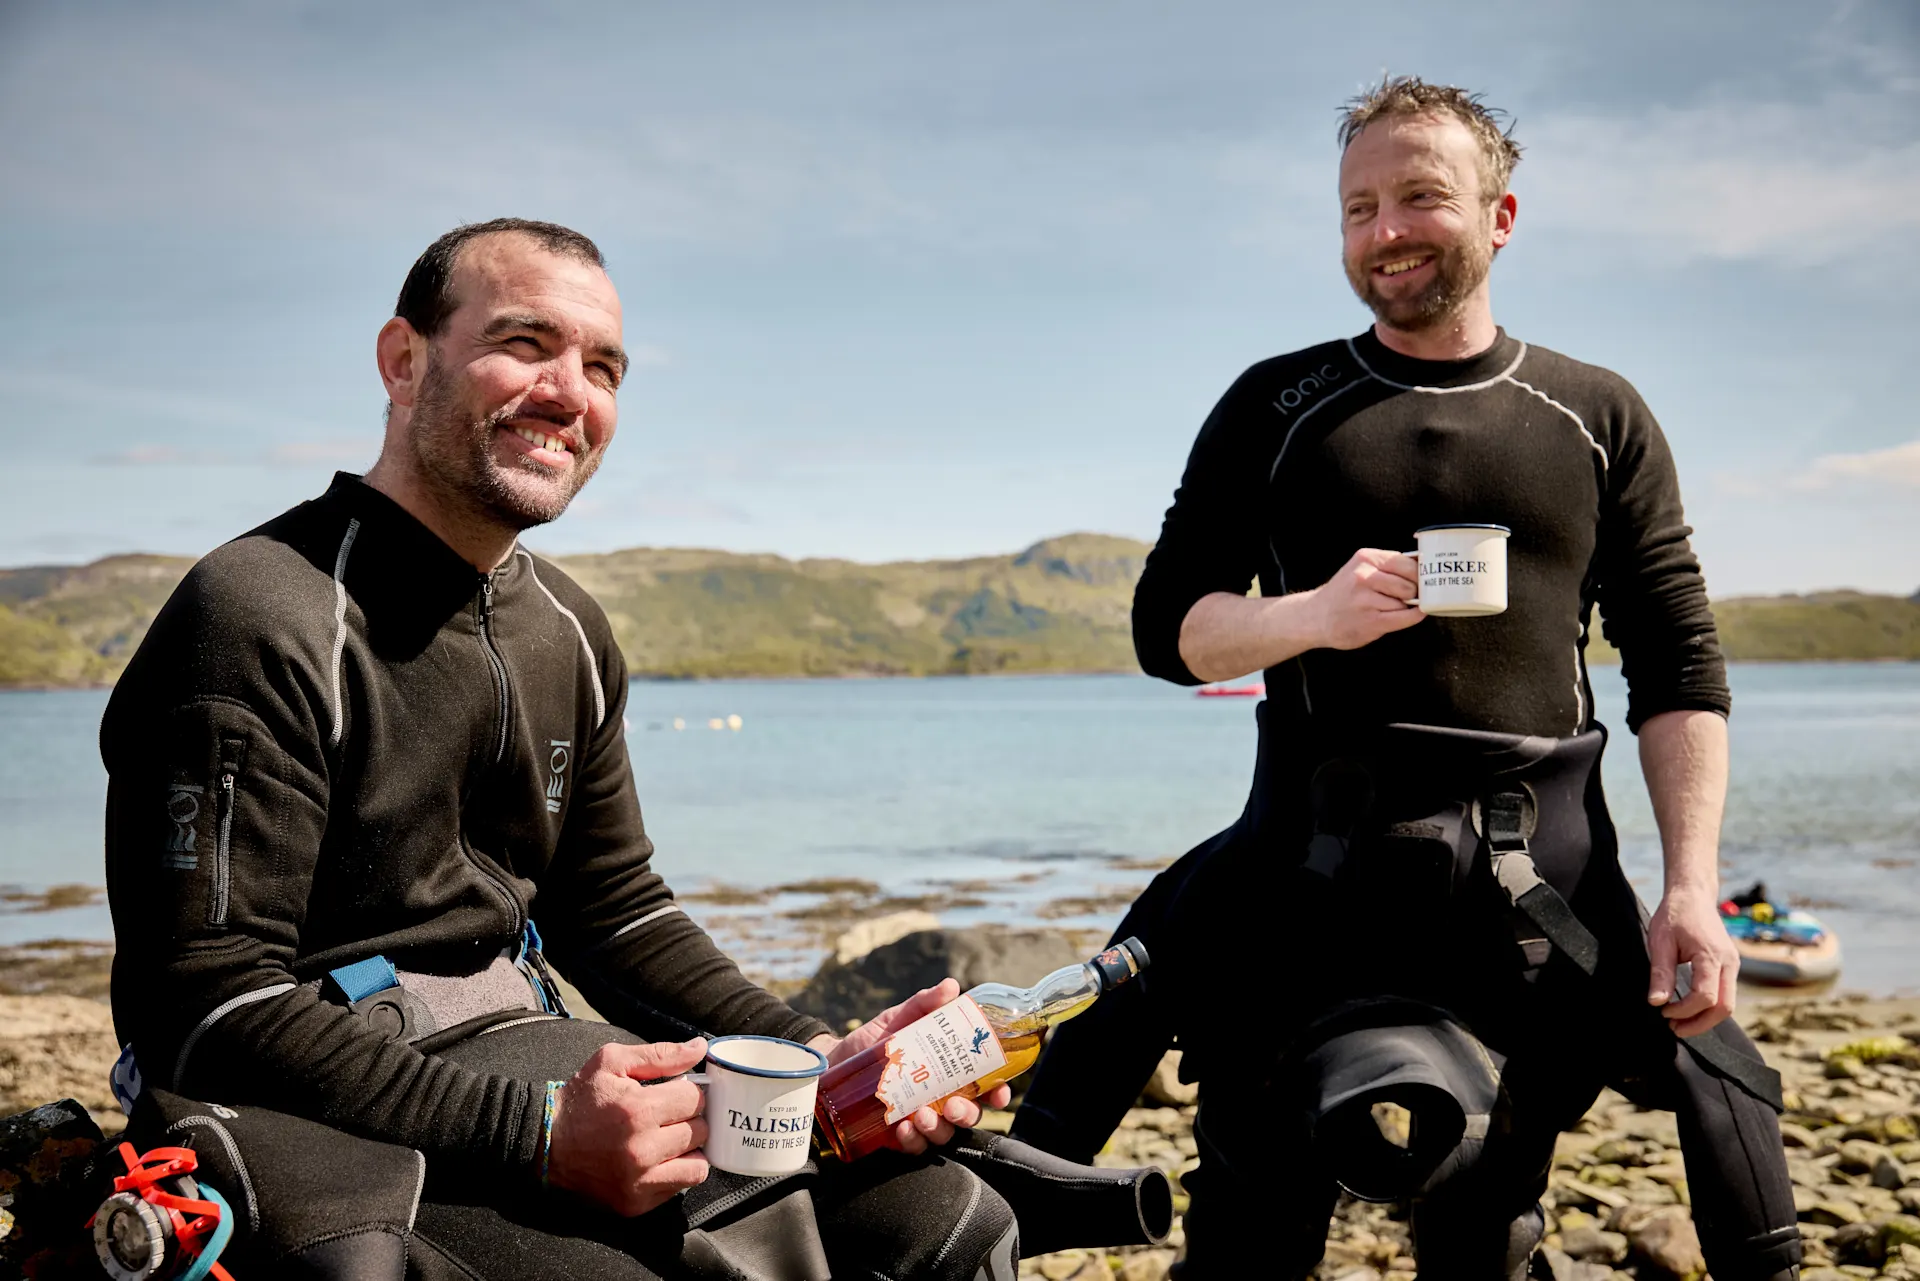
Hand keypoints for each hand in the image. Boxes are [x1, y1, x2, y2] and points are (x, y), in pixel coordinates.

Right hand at [546, 1039, 710, 1215]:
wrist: (543, 1145)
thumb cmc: (580, 1100)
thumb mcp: (613, 1062)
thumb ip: (661, 1054)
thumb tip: (700, 1048)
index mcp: (638, 1110)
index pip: (696, 1100)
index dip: (690, 1093)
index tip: (677, 1094)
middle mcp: (641, 1150)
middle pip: (700, 1132)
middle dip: (690, 1119)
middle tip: (670, 1116)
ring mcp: (638, 1181)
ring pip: (698, 1166)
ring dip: (689, 1150)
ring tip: (669, 1139)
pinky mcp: (634, 1203)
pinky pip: (678, 1188)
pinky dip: (675, 1173)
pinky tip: (657, 1160)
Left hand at [811, 979, 1013, 1154]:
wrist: (832, 1062)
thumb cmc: (872, 1041)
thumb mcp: (898, 1019)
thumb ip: (924, 1004)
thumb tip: (951, 987)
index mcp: (947, 1072)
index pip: (982, 1086)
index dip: (997, 1092)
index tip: (999, 1093)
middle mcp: (938, 1098)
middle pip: (968, 1115)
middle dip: (967, 1115)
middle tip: (954, 1106)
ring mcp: (919, 1118)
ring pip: (942, 1134)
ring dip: (938, 1129)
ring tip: (922, 1116)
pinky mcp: (896, 1135)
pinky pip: (913, 1146)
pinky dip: (912, 1141)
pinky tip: (903, 1130)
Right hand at [1305, 549, 1424, 649]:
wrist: (1315, 617)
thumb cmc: (1345, 593)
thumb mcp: (1361, 568)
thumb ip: (1388, 566)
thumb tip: (1425, 565)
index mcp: (1365, 558)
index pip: (1408, 563)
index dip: (1419, 574)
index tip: (1420, 581)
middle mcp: (1364, 576)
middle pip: (1410, 583)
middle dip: (1414, 592)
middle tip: (1406, 596)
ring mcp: (1366, 600)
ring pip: (1406, 602)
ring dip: (1406, 606)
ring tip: (1390, 607)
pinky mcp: (1370, 621)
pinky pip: (1404, 618)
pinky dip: (1412, 617)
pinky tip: (1409, 616)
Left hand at [1647, 889, 1738, 1036]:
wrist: (1693, 895)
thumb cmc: (1675, 915)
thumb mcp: (1660, 941)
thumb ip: (1660, 972)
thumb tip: (1656, 1002)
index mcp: (1712, 956)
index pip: (1705, 996)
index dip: (1684, 1010)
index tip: (1663, 1012)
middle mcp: (1729, 963)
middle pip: (1724, 1008)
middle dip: (1700, 1024)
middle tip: (1674, 1029)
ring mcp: (1733, 965)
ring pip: (1728, 1004)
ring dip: (1705, 1018)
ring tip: (1679, 1022)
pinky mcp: (1730, 966)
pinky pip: (1725, 994)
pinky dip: (1710, 1007)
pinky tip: (1689, 1008)